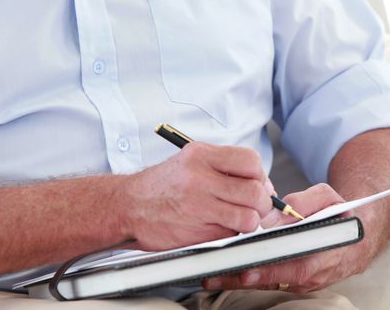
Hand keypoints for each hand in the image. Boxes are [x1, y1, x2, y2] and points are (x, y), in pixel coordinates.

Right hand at [119, 142, 273, 250]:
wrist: (127, 206)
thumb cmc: (162, 186)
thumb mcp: (190, 162)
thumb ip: (223, 168)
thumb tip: (262, 184)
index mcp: (201, 155)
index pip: (251, 161)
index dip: (260, 176)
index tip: (258, 185)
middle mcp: (200, 178)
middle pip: (255, 192)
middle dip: (262, 203)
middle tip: (255, 207)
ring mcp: (198, 206)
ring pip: (248, 217)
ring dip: (249, 222)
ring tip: (237, 219)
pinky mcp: (196, 232)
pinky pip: (230, 235)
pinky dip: (231, 234)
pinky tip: (218, 227)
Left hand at [203, 183, 370, 292]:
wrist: (355, 236)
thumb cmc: (341, 216)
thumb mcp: (329, 199)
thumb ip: (305, 202)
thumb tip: (276, 215)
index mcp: (323, 254)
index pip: (294, 268)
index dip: (270, 271)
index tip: (247, 270)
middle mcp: (311, 274)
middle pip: (273, 281)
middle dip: (242, 279)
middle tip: (215, 276)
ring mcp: (300, 282)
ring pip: (266, 284)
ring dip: (238, 280)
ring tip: (211, 276)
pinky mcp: (291, 282)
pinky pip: (267, 281)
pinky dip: (245, 277)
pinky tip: (224, 273)